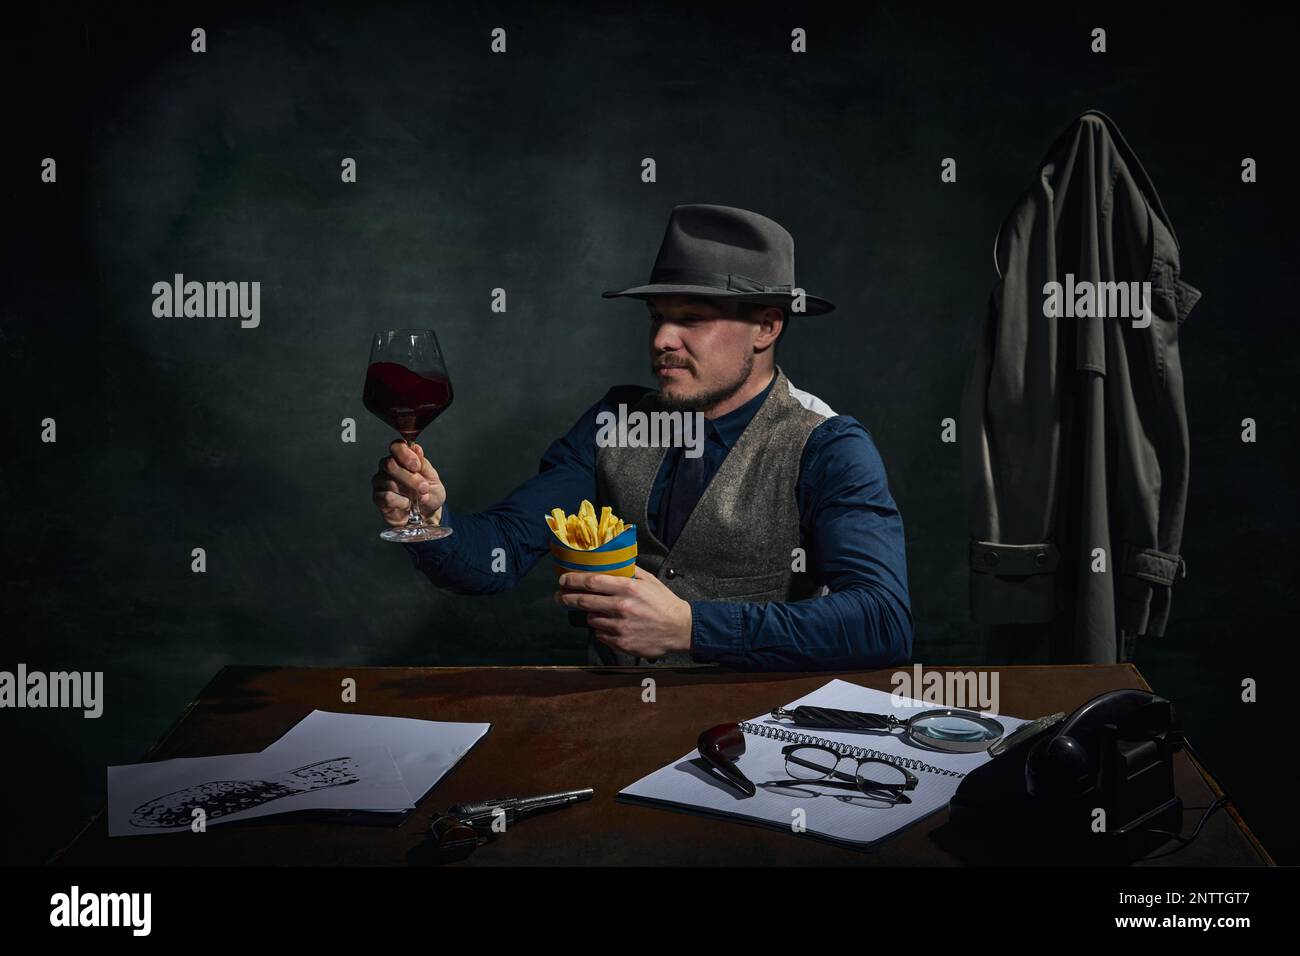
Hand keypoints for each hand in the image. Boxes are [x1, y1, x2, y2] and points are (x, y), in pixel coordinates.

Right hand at [371, 439, 445, 527]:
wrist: (426, 514)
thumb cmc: (429, 494)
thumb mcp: (433, 478)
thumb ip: (423, 464)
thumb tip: (416, 449)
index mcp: (402, 458)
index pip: (396, 446)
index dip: (405, 455)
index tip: (417, 466)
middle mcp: (388, 467)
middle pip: (389, 464)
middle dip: (410, 477)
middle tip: (423, 487)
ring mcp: (381, 482)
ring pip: (389, 481)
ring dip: (409, 492)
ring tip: (419, 498)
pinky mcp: (378, 498)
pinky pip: (386, 497)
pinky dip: (401, 502)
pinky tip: (407, 504)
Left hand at [555, 567, 692, 659]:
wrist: (680, 628)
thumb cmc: (664, 603)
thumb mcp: (649, 580)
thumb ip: (629, 571)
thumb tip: (611, 561)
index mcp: (627, 588)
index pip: (591, 582)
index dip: (572, 580)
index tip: (562, 579)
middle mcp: (621, 607)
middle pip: (583, 601)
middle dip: (567, 597)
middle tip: (560, 596)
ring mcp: (620, 627)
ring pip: (591, 619)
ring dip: (591, 614)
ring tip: (599, 612)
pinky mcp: (621, 642)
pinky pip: (600, 634)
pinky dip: (602, 629)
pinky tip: (612, 625)